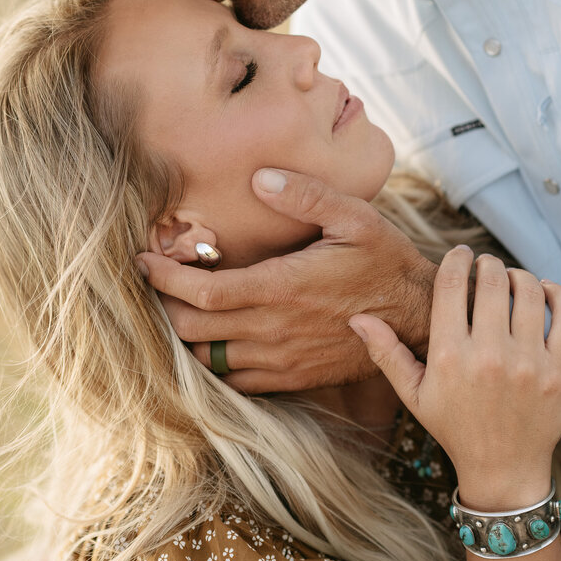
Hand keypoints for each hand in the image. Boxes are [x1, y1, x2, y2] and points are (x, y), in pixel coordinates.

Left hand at [138, 167, 437, 392]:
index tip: (143, 261)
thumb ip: (306, 195)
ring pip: (209, 360)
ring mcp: (282, 360)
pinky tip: (209, 339)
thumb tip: (259, 178)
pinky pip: (235, 382)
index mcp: (283, 287)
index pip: (205, 292)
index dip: (165, 279)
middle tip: (153, 283)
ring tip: (173, 308)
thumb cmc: (383, 261)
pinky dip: (212, 364)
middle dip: (162, 307)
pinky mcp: (292, 378)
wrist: (417, 319)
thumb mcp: (355, 216)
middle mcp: (275, 330)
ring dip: (184, 336)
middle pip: (194, 330)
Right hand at [349, 248, 560, 508]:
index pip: (452, 285)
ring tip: (511, 279)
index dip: (457, 259)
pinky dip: (556, 293)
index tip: (461, 253)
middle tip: (485, 266)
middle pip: (492, 280)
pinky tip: (544, 291)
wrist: (503, 470)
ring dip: (518, 275)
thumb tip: (357, 318)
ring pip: (528, 290)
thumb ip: (386, 353)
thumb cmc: (454, 428)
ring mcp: (529, 362)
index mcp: (449, 356)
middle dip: (487, 264)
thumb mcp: (414, 394)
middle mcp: (489, 355)